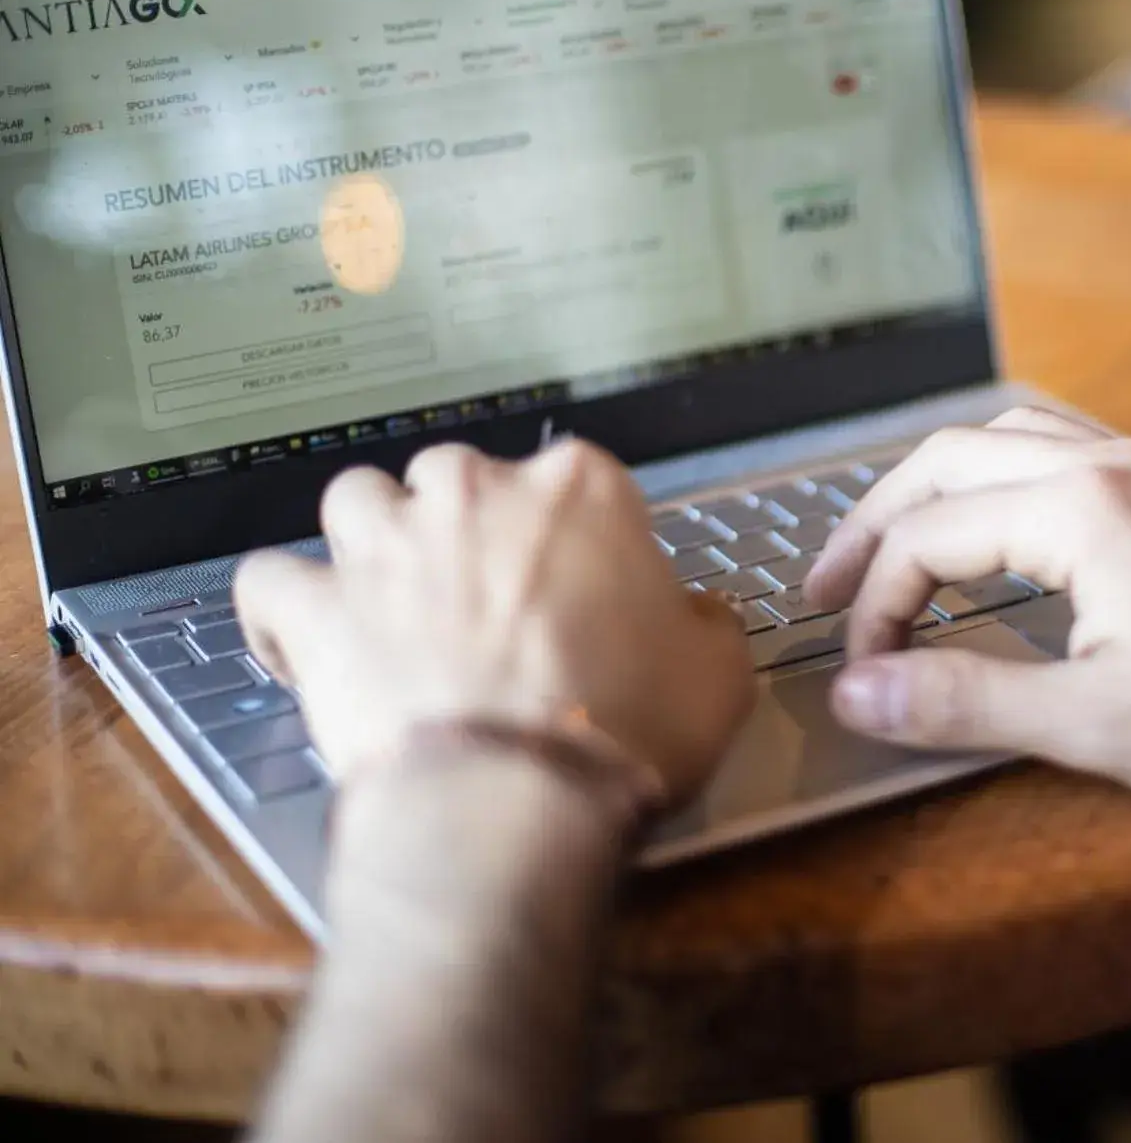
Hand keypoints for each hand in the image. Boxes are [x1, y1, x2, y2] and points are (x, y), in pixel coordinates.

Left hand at [235, 441, 754, 807]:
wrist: (516, 795)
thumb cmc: (625, 727)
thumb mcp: (718, 676)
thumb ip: (706, 626)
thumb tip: (697, 620)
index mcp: (580, 489)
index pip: (581, 481)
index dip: (581, 540)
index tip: (589, 592)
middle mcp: (475, 491)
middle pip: (462, 478)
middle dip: (470, 527)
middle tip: (491, 600)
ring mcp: (385, 542)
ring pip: (360, 497)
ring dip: (373, 537)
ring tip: (391, 596)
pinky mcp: (317, 606)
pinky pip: (268, 577)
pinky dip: (280, 603)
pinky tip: (298, 632)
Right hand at [806, 410, 1130, 847]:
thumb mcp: (1098, 724)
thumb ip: (966, 702)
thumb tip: (861, 694)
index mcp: (1083, 509)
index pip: (929, 535)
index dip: (872, 605)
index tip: (861, 672)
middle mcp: (1116, 466)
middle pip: (952, 458)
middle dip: (877, 521)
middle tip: (825, 586)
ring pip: (1011, 441)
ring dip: (938, 488)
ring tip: (894, 548)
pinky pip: (1067, 453)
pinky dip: (1003, 481)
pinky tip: (1003, 531)